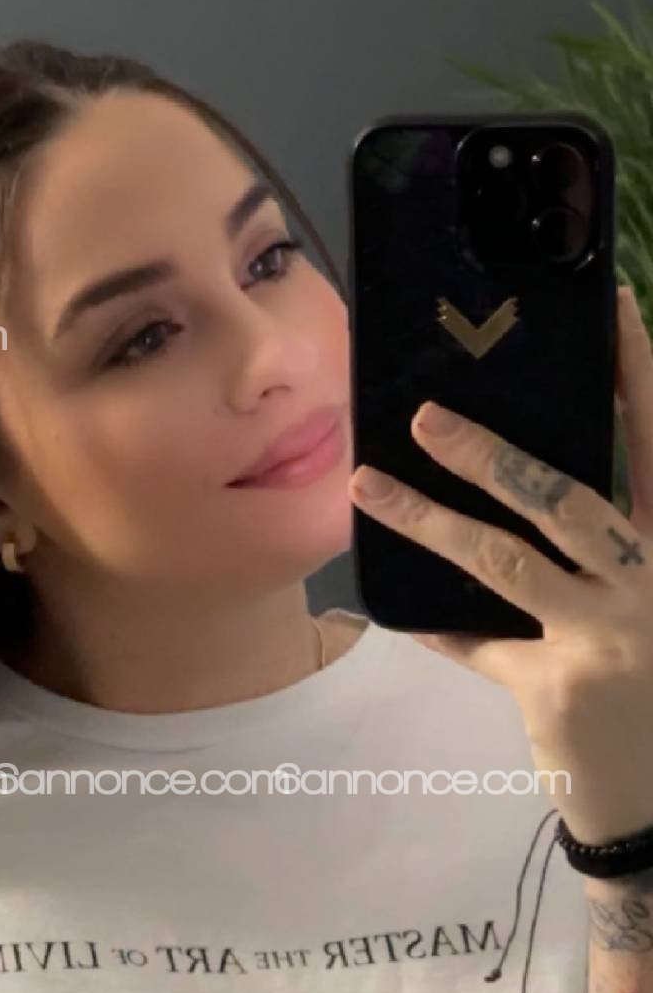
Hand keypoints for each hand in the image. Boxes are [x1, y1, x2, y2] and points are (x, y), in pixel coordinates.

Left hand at [348, 286, 652, 846]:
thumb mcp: (647, 606)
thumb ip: (606, 556)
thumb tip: (517, 497)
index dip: (639, 374)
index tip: (615, 305)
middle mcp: (648, 580)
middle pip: (564, 497)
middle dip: (491, 453)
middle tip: (426, 416)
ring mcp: (605, 635)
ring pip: (504, 561)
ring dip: (428, 520)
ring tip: (367, 483)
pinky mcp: (556, 687)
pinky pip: (477, 643)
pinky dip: (437, 627)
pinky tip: (397, 612)